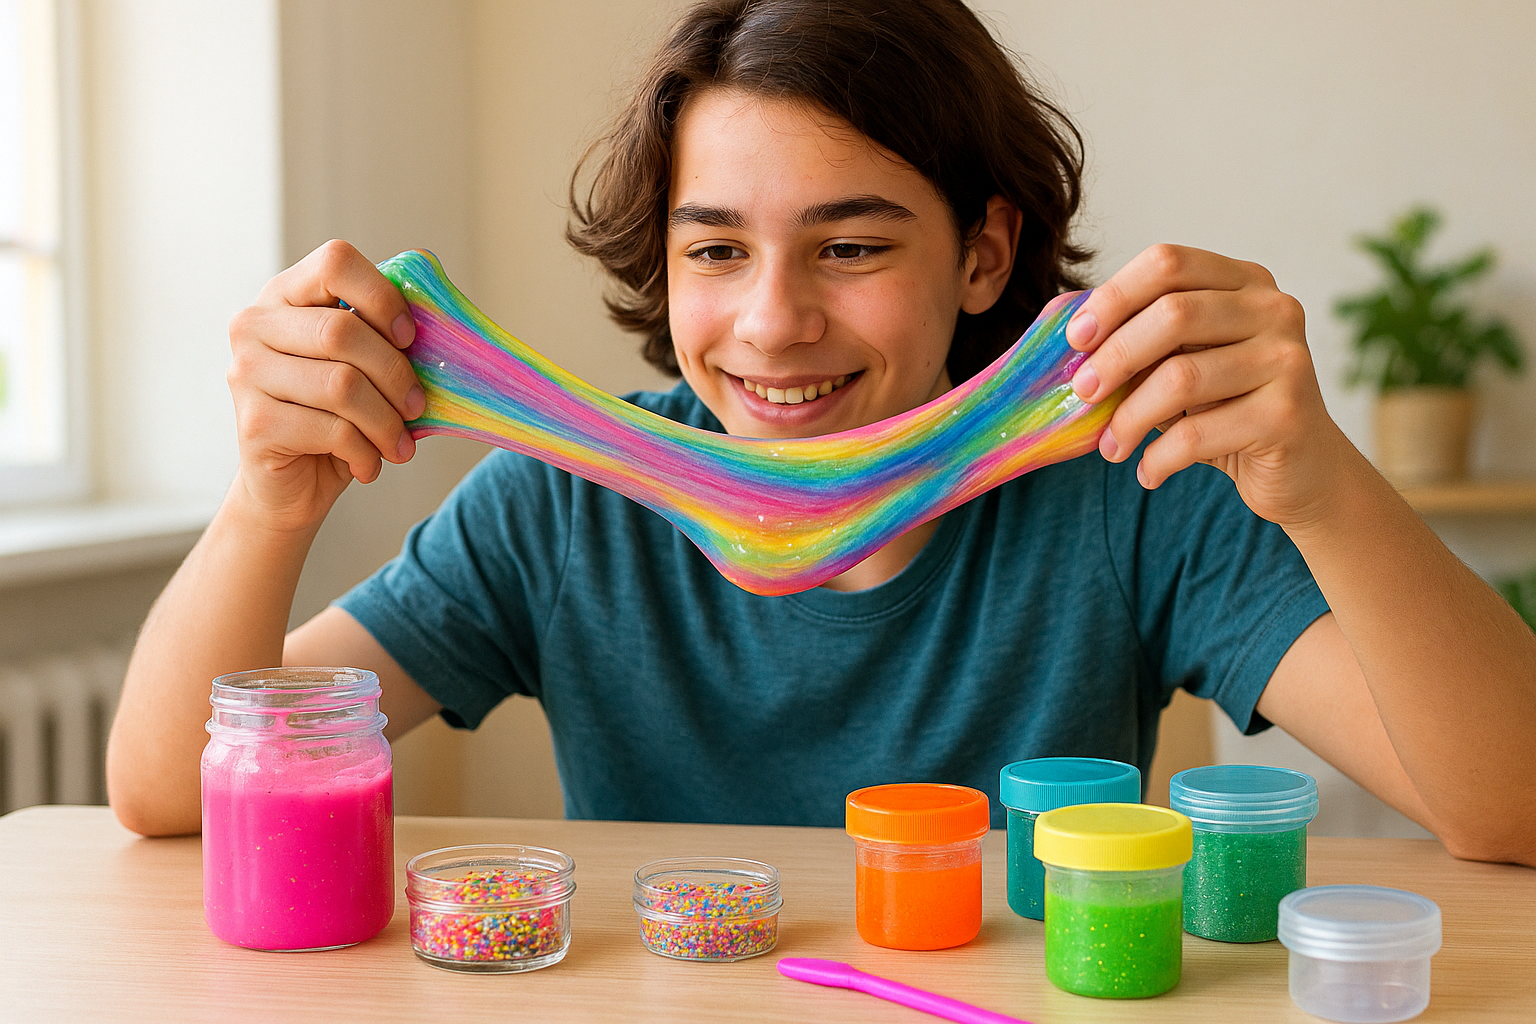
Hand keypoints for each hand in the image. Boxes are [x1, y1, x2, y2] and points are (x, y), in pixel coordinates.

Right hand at [226, 239, 423, 531]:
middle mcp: (255, 325)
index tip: (410, 337)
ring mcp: (246, 373)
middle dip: (395, 374)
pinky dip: (366, 452)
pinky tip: (369, 464)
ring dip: (386, 421)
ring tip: (399, 445)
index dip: (383, 296)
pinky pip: (332, 430)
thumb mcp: (363, 368)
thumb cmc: (336, 417)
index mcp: (285, 295)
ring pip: (342, 385)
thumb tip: (439, 306)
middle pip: (343, 331)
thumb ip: (386, 334)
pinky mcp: (254, 423)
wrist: (290, 485)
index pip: (335, 262)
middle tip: (416, 406)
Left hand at [1065, 244, 1354, 529]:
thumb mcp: (1183, 362)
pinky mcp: (1287, 415)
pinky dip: (1158, 458)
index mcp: (1244, 282)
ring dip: (1128, 419)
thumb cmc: (1227, 409)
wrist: (1302, 469)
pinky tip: (1146, 472)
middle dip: (1114, 357)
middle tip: (1081, 394)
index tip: (1075, 339)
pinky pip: (1198, 433)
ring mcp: (1287, 360)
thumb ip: (1138, 337)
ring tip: (1110, 447)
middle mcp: (1274, 309)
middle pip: (1173, 314)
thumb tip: (1060, 322)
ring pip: (1181, 378)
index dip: (1113, 297)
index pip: (1168, 263)